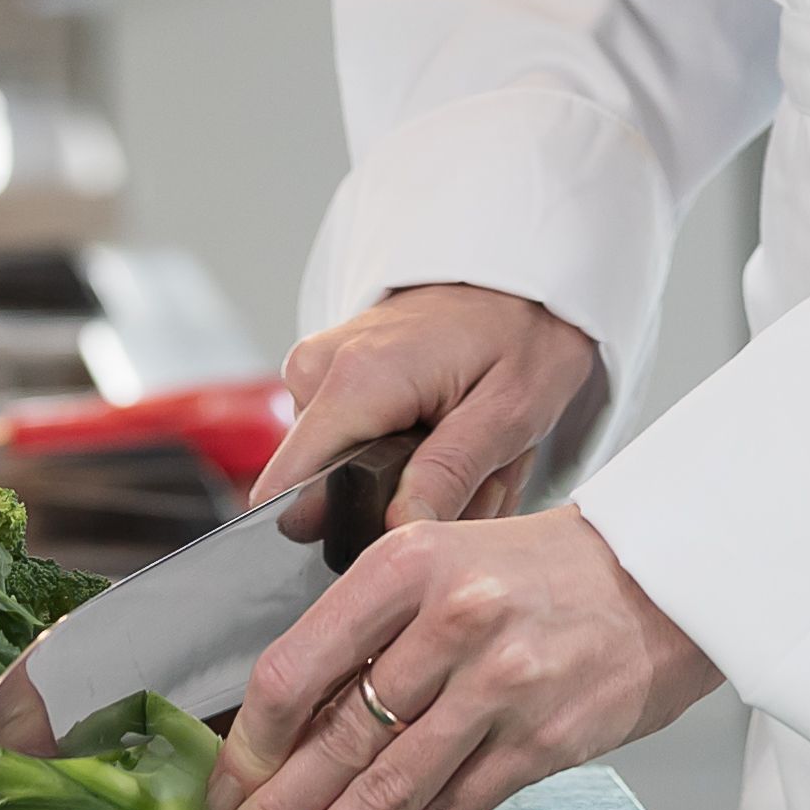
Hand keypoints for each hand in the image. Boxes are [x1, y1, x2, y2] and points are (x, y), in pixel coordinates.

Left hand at [212, 504, 720, 809]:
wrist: (661, 578)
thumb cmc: (536, 572)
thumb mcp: (440, 561)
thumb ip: (366, 634)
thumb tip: (277, 736)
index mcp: (405, 564)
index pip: (296, 670)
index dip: (245, 746)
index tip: (218, 793)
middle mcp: (450, 622)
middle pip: (333, 745)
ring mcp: (499, 688)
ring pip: (384, 794)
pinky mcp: (539, 746)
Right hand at [250, 284, 597, 532]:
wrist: (517, 275)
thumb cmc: (521, 330)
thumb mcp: (509, 411)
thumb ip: (449, 475)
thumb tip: (398, 533)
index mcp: (356, 379)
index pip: (289, 488)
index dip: (340, 527)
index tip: (406, 533)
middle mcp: (318, 371)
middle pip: (328, 492)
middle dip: (405, 508)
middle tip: (477, 483)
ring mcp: (318, 372)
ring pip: (346, 477)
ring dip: (417, 487)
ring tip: (475, 458)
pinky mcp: (329, 379)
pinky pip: (351, 448)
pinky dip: (409, 461)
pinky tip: (452, 441)